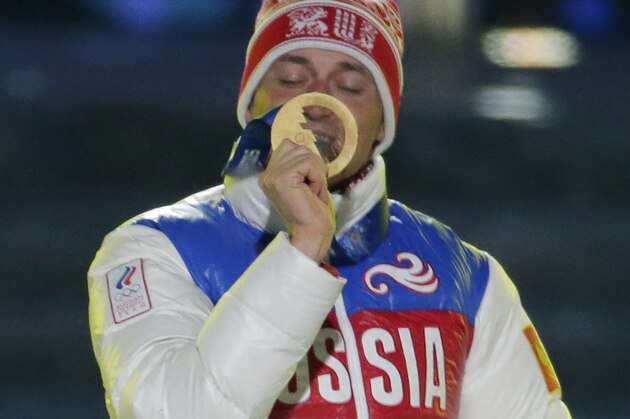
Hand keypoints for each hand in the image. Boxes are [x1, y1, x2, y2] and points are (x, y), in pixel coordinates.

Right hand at [259, 139, 334, 261]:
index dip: (307, 161)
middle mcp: (266, 173)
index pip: (289, 146)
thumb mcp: (304, 180)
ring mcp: (272, 176)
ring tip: (312, 191)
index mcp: (269, 174)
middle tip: (312, 189)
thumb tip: (307, 146)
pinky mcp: (281, 178)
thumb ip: (300, 163)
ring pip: (305, 154)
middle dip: (313, 166)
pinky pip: (309, 163)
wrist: (312, 233)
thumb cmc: (313, 210)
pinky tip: (312, 193)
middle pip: (298, 147)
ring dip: (316, 173)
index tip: (308, 184)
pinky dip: (317, 177)